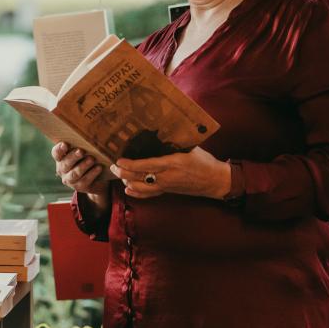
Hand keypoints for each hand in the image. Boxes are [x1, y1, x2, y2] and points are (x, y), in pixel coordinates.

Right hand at [51, 143, 108, 197]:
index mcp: (60, 158)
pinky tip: (98, 167)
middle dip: (73, 157)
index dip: (59, 149)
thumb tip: (89, 136)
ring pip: (75, 173)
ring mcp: (69, 179)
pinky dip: (92, 174)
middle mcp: (62, 169)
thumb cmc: (86, 159)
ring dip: (83, 166)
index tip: (65, 144)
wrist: (94, 179)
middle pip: (65, 163)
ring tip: (91, 159)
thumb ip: (81, 145)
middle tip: (81, 151)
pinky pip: (85, 180)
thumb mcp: (82, 152)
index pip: (56, 153)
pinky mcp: (79, 187)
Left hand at [111, 147, 231, 199]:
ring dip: (127, 182)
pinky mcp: (168, 192)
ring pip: (141, 188)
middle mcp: (167, 177)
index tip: (119, 160)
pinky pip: (149, 195)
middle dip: (123, 173)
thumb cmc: (204, 162)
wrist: (215, 181)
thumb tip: (159, 132)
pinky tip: (129, 189)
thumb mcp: (190, 148)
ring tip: (119, 174)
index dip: (130, 164)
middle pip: (139, 178)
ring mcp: (166, 186)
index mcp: (172, 163)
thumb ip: (174, 143)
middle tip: (113, 166)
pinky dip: (137, 193)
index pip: (146, 165)